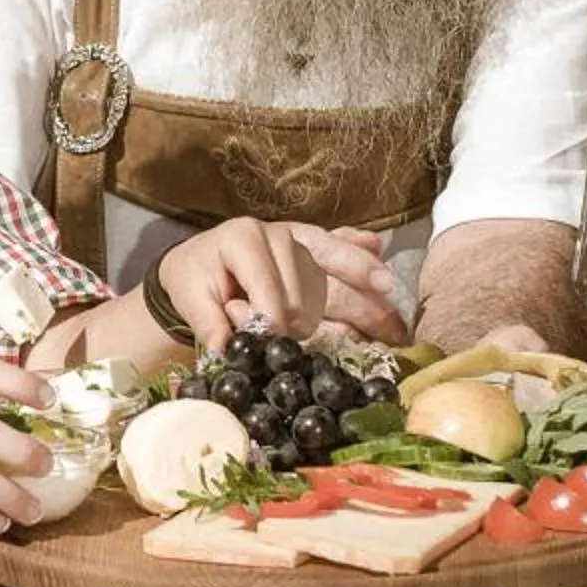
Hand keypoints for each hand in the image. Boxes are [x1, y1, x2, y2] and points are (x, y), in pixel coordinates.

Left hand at [157, 220, 406, 350]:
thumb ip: (210, 323)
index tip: (273, 343)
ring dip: (364, 299)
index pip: (270, 286)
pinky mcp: (312, 245)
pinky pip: (340, 247)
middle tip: (312, 341)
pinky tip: (379, 253)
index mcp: (243, 240)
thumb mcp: (190, 298)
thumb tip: (229, 351)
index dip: (273, 319)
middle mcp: (278, 235)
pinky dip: (359, 255)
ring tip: (396, 326)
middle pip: (308, 286)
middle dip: (306, 320)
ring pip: (335, 272)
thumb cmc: (196, 279)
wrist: (199, 261)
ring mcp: (299, 239)